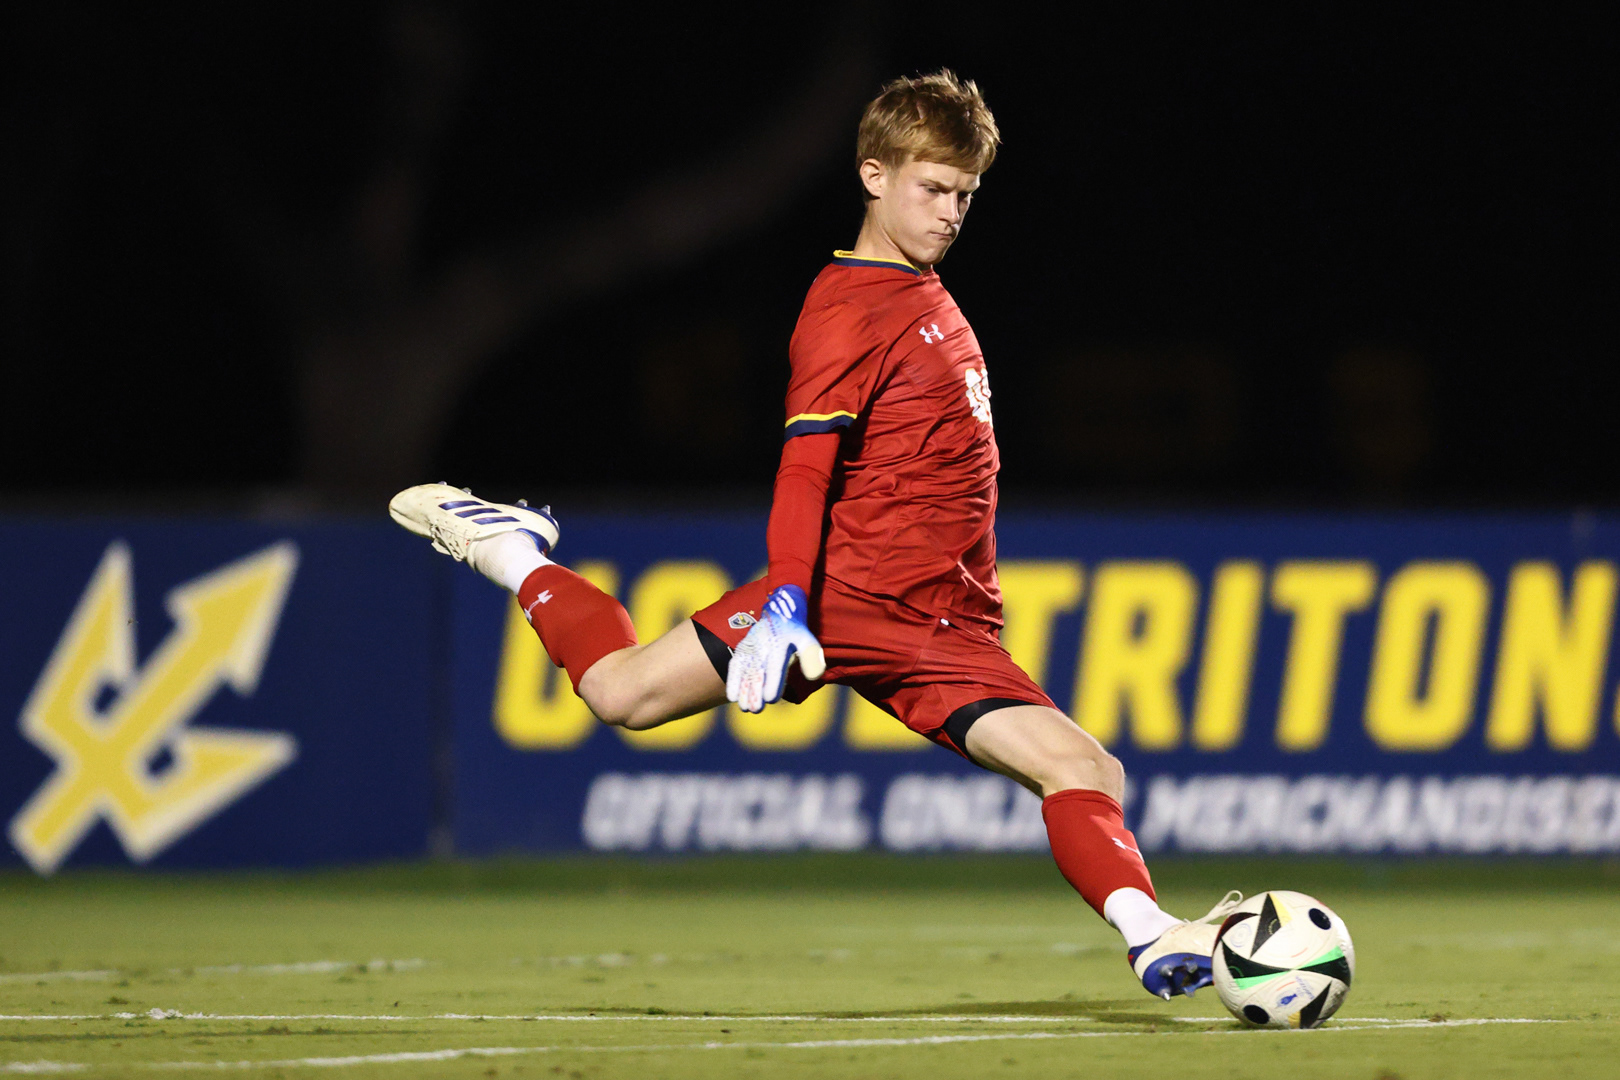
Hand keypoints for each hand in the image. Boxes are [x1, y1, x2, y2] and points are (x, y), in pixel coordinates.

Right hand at [726, 585, 825, 712]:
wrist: (778, 611)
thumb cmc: (795, 631)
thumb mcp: (807, 639)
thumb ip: (811, 657)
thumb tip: (816, 676)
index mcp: (780, 644)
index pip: (775, 666)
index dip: (772, 683)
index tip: (770, 699)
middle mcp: (763, 646)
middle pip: (757, 672)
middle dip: (755, 692)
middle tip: (756, 709)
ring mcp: (750, 648)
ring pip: (745, 672)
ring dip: (743, 690)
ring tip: (745, 708)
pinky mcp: (742, 650)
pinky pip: (735, 666)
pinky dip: (733, 681)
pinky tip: (732, 697)